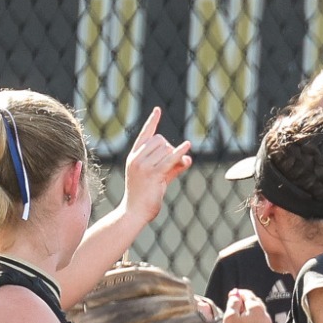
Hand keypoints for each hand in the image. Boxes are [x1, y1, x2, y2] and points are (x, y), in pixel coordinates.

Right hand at [121, 108, 192, 224]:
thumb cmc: (145, 195)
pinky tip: (188, 146)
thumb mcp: (159, 177)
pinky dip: (180, 152)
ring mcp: (143, 165)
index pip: (144, 134)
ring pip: (167, 150)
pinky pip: (170, 159)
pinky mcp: (152, 174)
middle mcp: (136, 158)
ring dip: (175, 158)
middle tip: (172, 165)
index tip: (158, 110)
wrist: (134, 212)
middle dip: (170, 149)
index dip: (152, 121)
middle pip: (160, 141)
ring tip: (172, 172)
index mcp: (134, 156)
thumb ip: (173, 166)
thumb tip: (188, 158)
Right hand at [221, 290, 272, 322]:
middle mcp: (265, 314)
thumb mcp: (230, 317)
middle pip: (254, 303)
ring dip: (248, 313)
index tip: (231, 296)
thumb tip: (235, 295)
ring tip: (238, 317)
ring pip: (257, 314)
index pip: (247, 294)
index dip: (237, 293)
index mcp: (256, 307)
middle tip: (234, 305)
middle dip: (244, 302)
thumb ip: (232, 304)